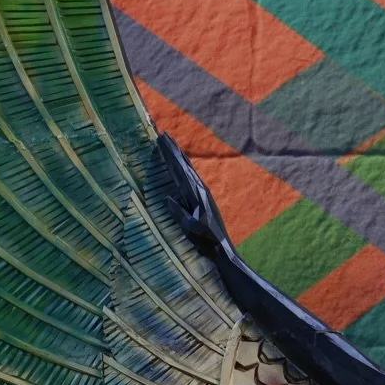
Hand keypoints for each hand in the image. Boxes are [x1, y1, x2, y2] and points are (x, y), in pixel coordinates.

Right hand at [156, 133, 229, 253]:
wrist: (223, 250)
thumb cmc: (206, 242)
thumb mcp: (190, 229)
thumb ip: (179, 213)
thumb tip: (168, 198)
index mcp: (196, 194)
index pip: (179, 169)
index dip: (170, 154)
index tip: (161, 139)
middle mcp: (200, 190)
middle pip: (184, 165)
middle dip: (173, 150)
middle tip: (163, 135)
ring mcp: (203, 193)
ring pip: (189, 169)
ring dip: (179, 156)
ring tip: (170, 144)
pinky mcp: (204, 199)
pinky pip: (192, 178)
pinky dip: (185, 168)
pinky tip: (183, 165)